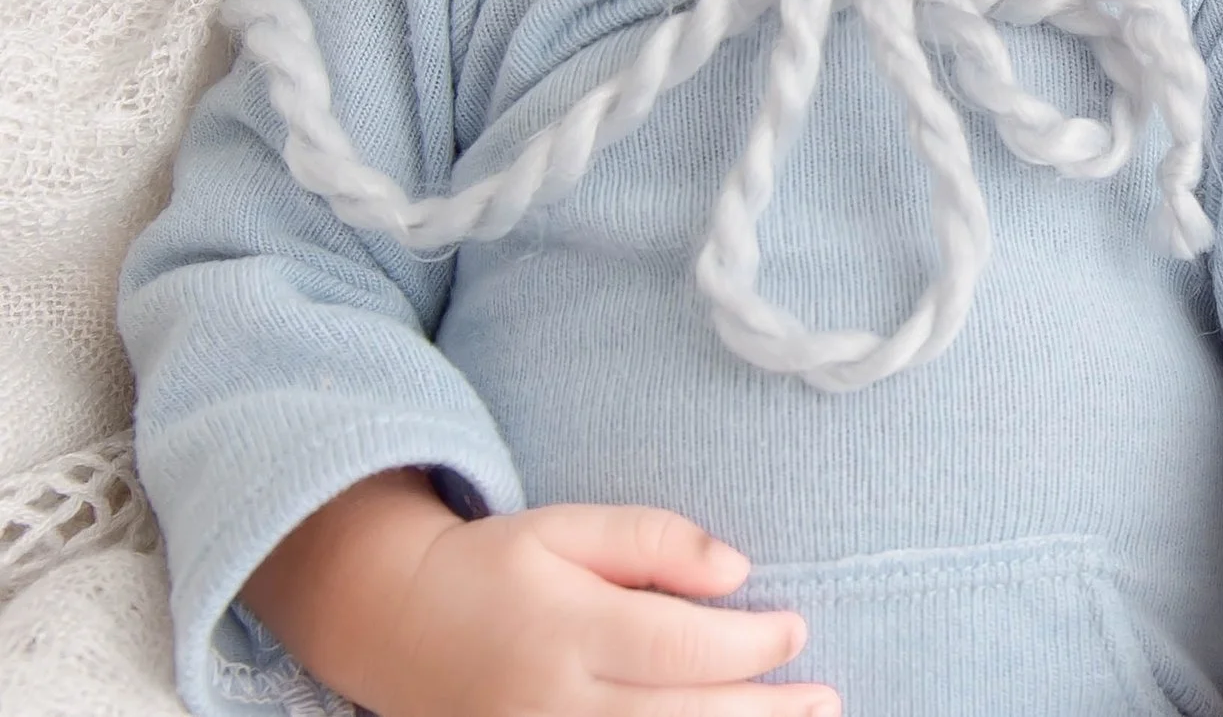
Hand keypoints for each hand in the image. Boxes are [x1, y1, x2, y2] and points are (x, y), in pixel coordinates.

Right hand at [242, 471, 837, 716]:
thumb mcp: (568, 527)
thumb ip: (654, 539)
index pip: (679, 649)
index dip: (749, 646)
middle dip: (764, 712)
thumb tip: (738, 572)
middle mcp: (553, 702)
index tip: (796, 629)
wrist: (393, 626)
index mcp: (566, 629)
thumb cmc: (497, 567)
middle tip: (826, 698)